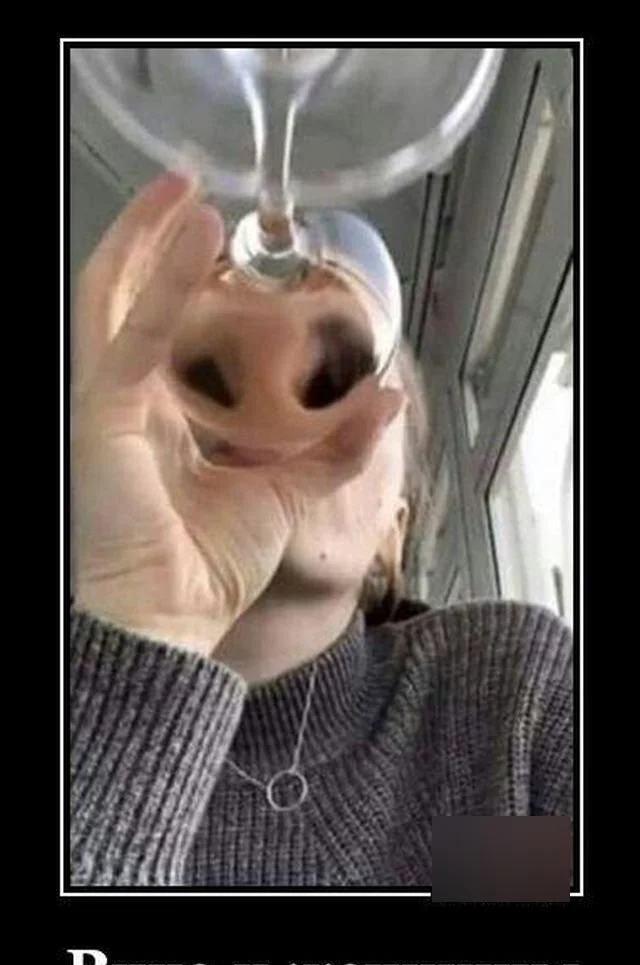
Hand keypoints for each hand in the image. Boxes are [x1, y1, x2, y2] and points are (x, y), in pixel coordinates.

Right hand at [73, 174, 402, 655]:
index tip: (217, 240)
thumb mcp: (289, 494)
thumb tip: (385, 398)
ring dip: (149, 240)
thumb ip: (334, 445)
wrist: (172, 622)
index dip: (179, 280)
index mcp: (159, 420)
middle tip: (190, 191)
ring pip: (118, 300)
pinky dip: (163, 282)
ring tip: (185, 189)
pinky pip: (132, 335)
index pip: (158, 330)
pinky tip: (194, 236)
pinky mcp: (102, 415)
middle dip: (153, 243)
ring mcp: (107, 405)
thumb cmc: (206, 569)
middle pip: (127, 301)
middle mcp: (127, 404)